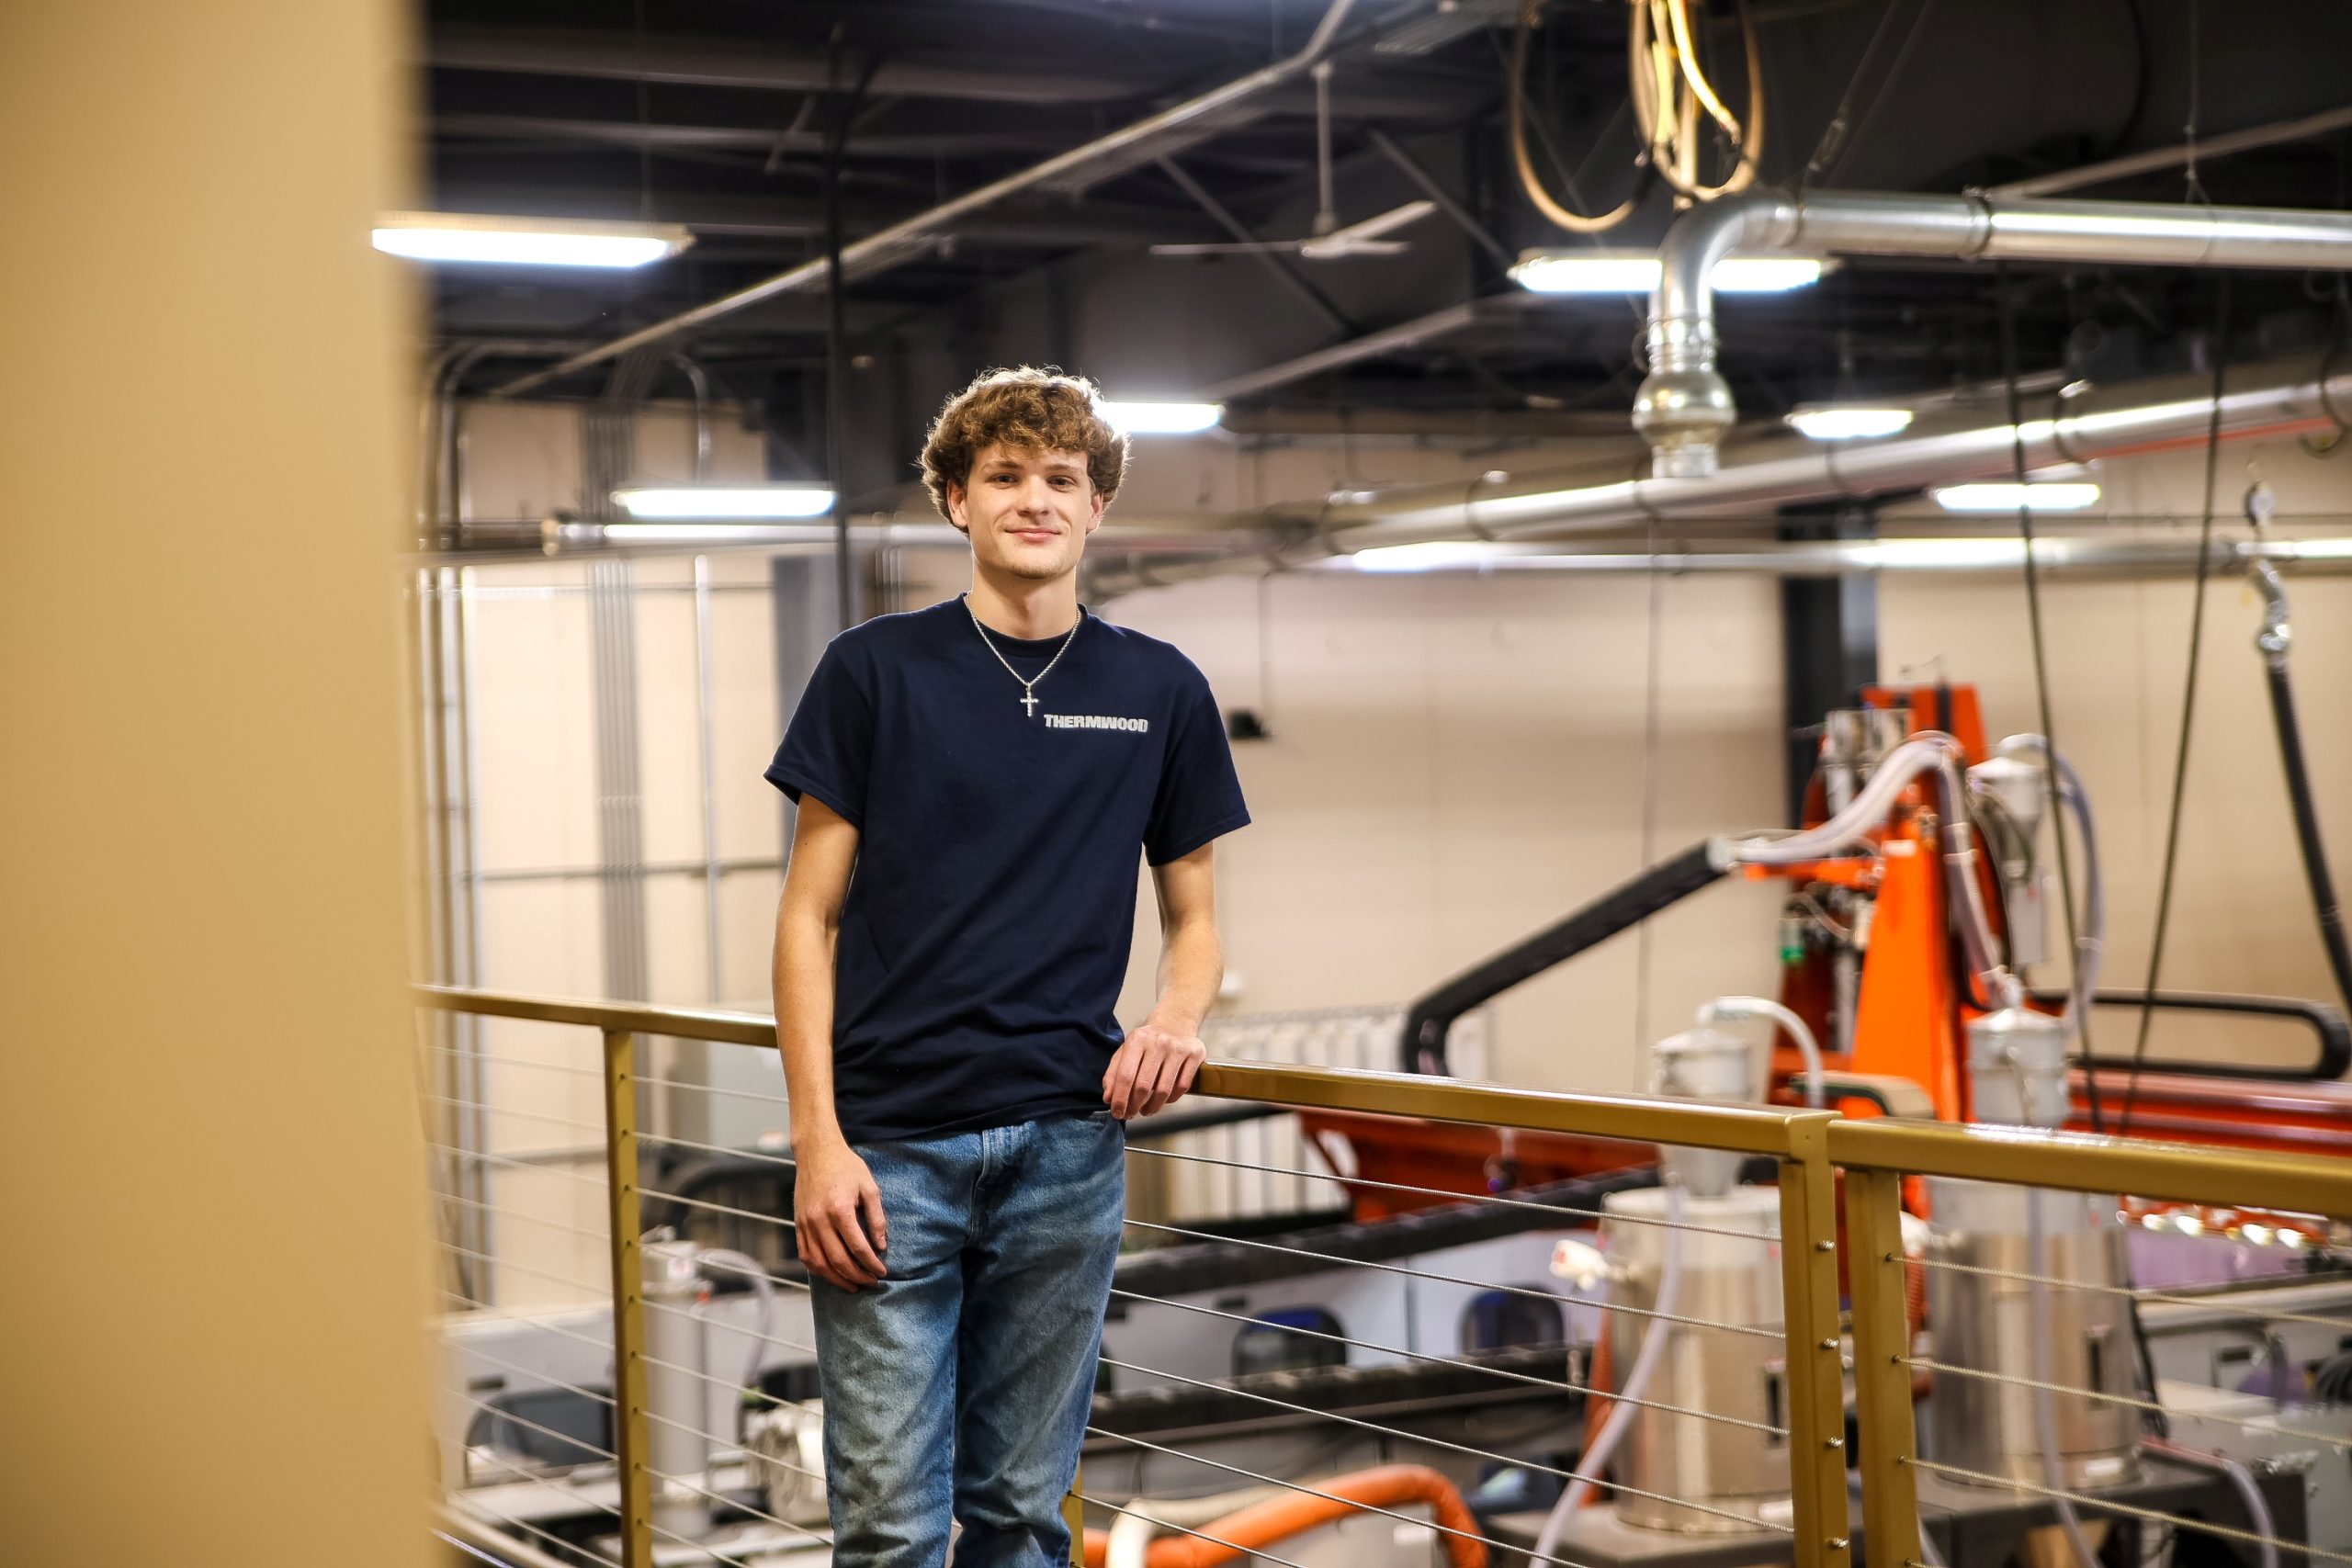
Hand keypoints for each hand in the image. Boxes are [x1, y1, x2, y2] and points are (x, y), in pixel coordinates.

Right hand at [792, 1137, 887, 1290]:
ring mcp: (805, 1224)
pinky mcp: (798, 1225)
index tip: (882, 1272)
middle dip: (857, 1276)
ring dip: (837, 1279)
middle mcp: (819, 1220)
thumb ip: (876, 1218)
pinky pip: (806, 1255)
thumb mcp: (869, 1187)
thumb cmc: (846, 1167)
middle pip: (838, 1260)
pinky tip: (832, 1275)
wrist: (817, 1152)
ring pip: (819, 1263)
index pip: (858, 1247)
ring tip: (853, 1286)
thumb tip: (881, 1246)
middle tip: (871, 1282)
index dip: (872, 1264)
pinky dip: (819, 1270)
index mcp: (840, 1210)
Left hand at [1102, 1019, 1206, 1119]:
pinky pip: (1182, 1087)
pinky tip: (1163, 1100)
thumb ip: (1114, 1073)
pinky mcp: (1195, 1055)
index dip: (1120, 1099)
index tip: (1117, 1112)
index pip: (1125, 1075)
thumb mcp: (1126, 1050)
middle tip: (1130, 1114)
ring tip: (1145, 1111)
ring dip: (1152, 1107)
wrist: (1175, 1022)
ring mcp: (1178, 1048)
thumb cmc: (1148, 1041)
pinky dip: (1170, 1099)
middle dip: (1134, 1106)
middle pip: (1143, 1086)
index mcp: (1137, 1039)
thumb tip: (1109, 1098)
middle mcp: (1158, 1042)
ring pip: (1164, 1090)